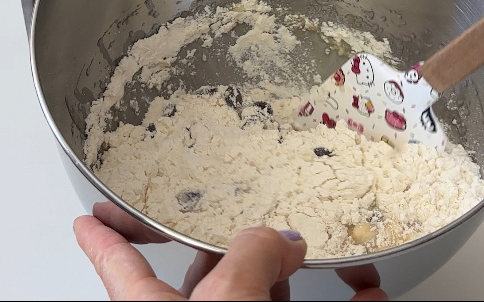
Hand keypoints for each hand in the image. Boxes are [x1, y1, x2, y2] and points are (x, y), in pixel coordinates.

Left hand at [74, 204, 388, 300]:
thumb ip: (250, 255)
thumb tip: (283, 239)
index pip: (119, 262)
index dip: (103, 237)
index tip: (86, 221)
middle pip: (210, 276)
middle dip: (243, 252)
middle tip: (266, 236)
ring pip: (264, 299)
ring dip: (296, 278)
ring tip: (317, 257)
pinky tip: (366, 295)